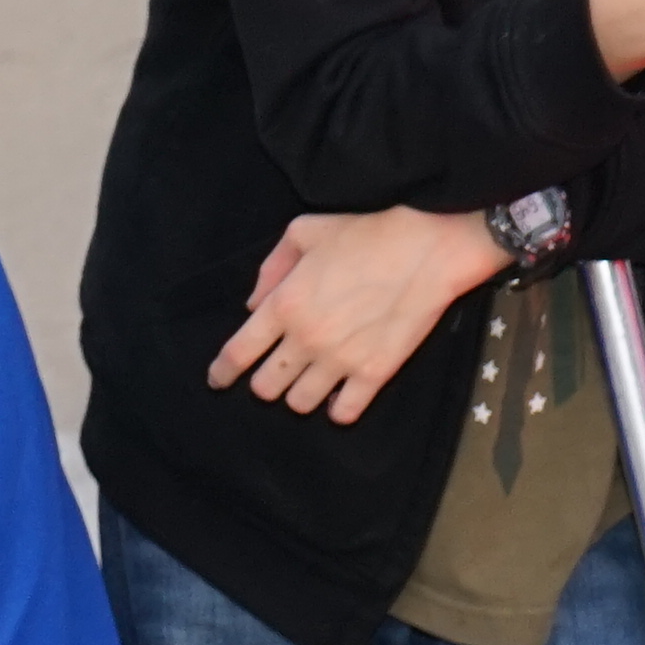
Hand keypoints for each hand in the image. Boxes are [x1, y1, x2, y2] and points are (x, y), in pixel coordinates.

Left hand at [209, 207, 511, 423]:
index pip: (238, 353)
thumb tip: (254, 305)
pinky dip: (336, 410)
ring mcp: (341, 360)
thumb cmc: (365, 234)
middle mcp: (306, 339)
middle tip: (277, 369)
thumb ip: (271, 268)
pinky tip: (339, 395)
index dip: (221, 372)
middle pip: (265, 387)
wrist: (428, 250)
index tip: (217, 379)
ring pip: (300, 404)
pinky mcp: (375, 373)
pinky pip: (344, 413)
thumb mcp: (304, 232)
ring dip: (298, 395)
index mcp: (284, 305)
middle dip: (264, 382)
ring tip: (309, 379)